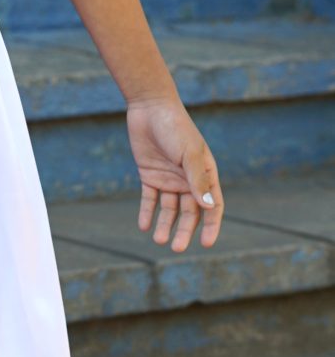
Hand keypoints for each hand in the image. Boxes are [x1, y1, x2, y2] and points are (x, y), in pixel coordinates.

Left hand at [127, 98, 222, 250]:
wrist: (150, 108)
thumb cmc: (176, 128)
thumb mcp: (189, 154)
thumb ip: (197, 180)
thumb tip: (209, 207)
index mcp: (205, 174)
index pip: (213, 206)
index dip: (212, 226)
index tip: (207, 244)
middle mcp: (188, 180)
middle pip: (189, 212)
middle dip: (185, 231)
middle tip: (177, 248)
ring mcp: (169, 178)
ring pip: (169, 209)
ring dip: (165, 224)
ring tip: (159, 240)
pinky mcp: (149, 175)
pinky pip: (149, 198)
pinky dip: (147, 212)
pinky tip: (143, 226)